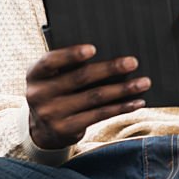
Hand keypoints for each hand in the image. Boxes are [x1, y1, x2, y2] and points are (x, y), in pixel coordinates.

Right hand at [25, 45, 151, 149]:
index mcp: (34, 74)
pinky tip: (137, 101)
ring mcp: (52, 114)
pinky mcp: (66, 129)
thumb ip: (70, 65)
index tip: (93, 49)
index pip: (50, 61)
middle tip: (133, 62)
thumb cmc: (57, 89)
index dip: (71, 54)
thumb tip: (111, 52)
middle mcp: (39, 94)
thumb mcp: (53, 76)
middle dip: (110, 69)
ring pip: (94, 97)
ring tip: (144, 82)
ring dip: (123, 89)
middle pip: (80, 78)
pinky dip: (121, 107)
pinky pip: (99, 115)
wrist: (43, 129)